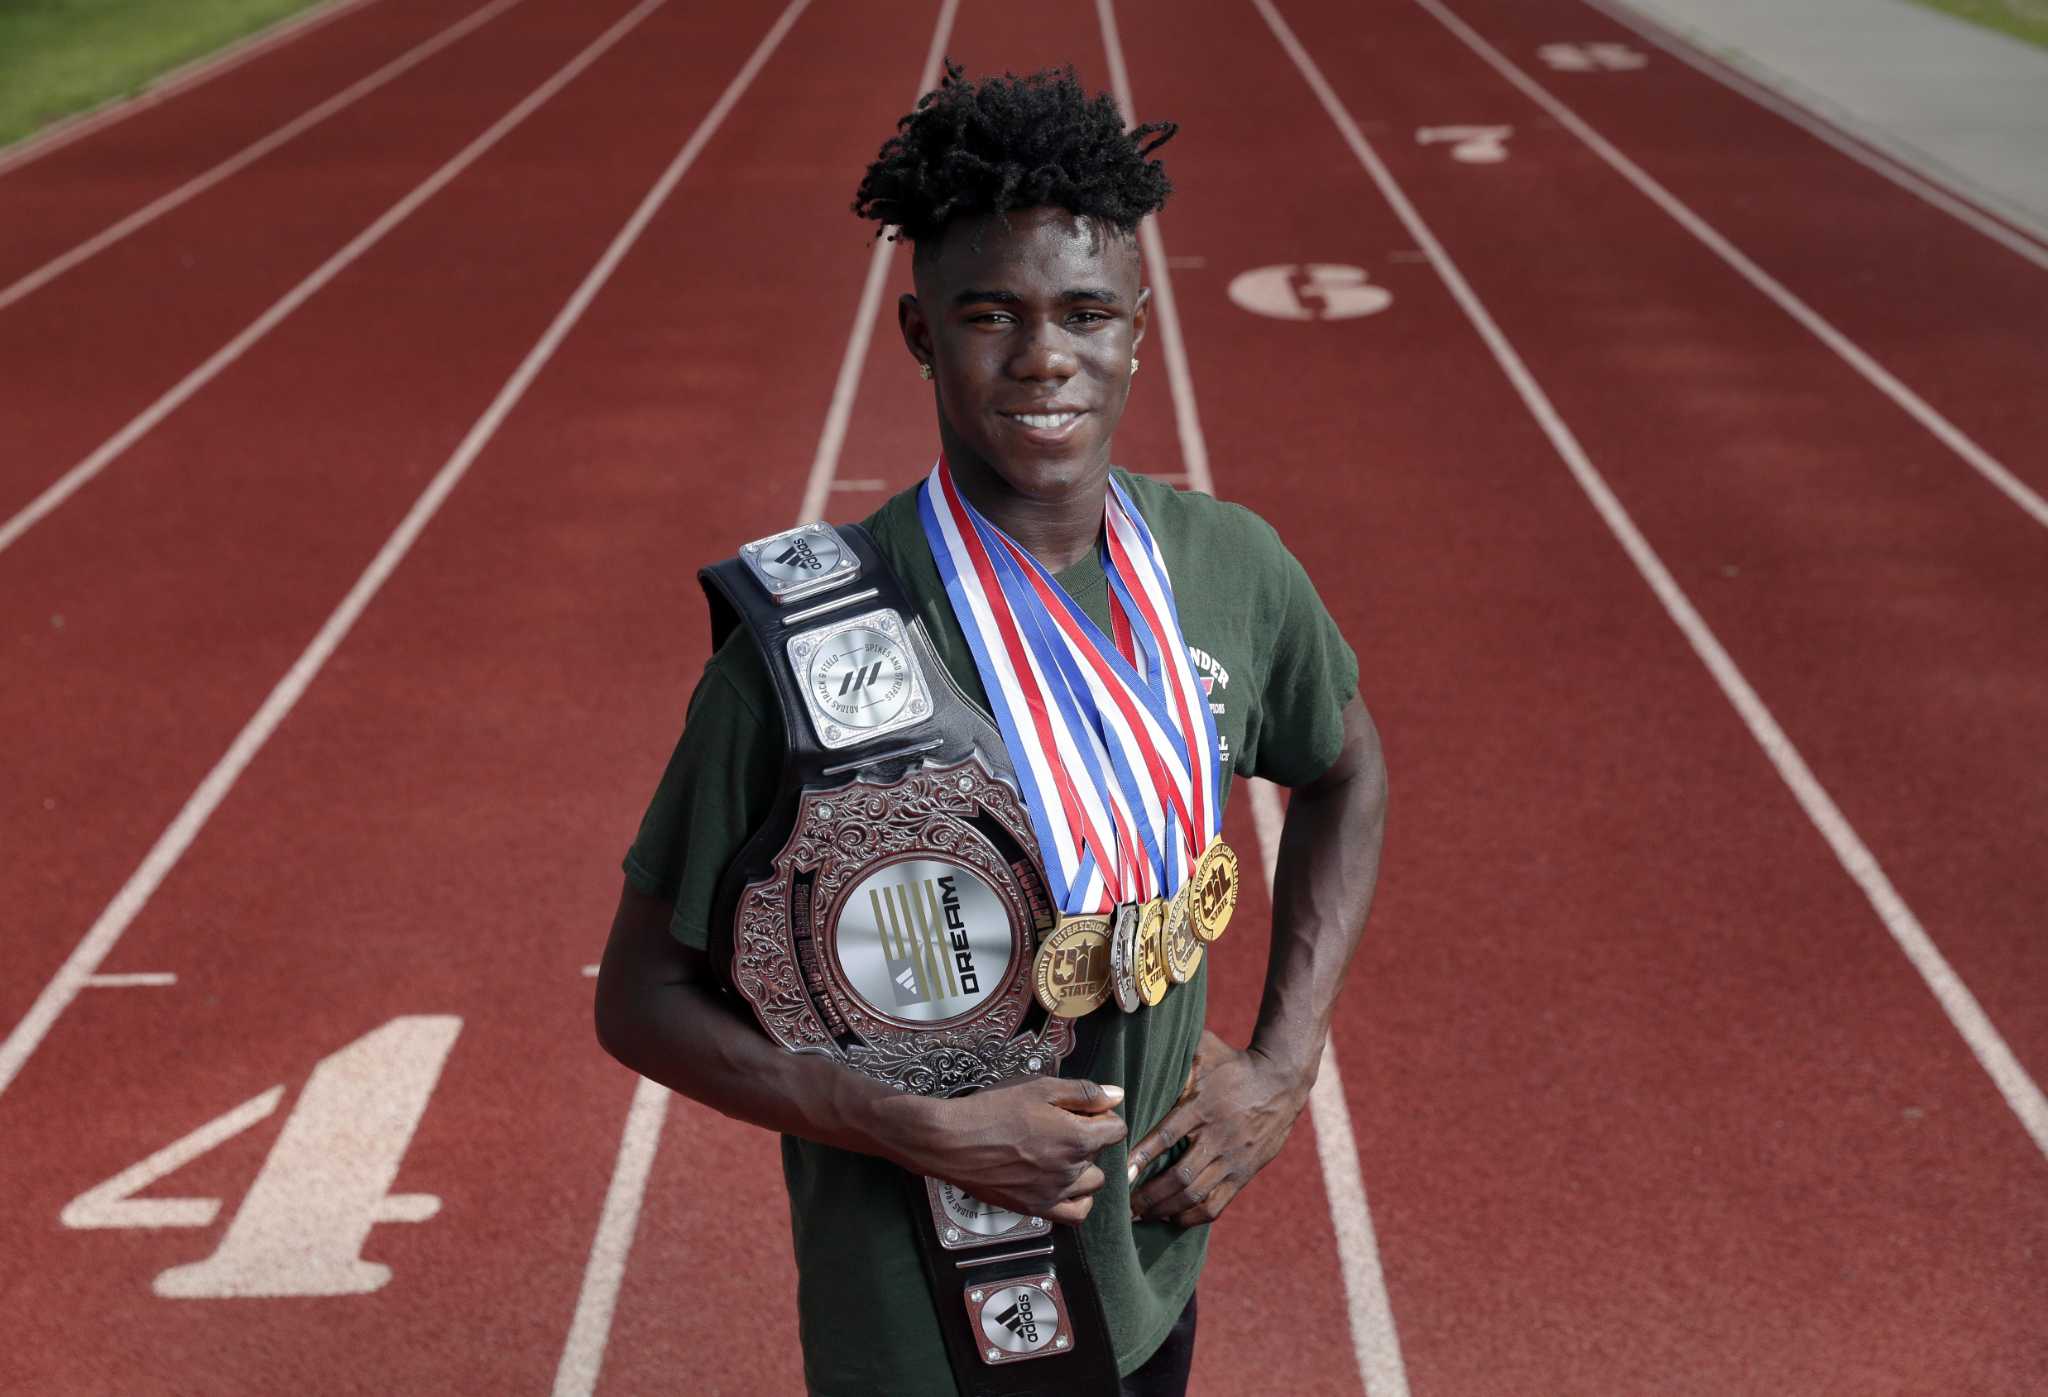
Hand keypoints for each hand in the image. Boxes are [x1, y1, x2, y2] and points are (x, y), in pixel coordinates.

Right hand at [897, 1077, 1127, 1225]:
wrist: (951, 1141)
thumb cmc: (992, 1110)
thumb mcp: (1039, 1087)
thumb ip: (1083, 1093)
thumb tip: (1116, 1096)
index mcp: (1077, 1138)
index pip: (1116, 1129)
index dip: (1103, 1115)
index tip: (1083, 1109)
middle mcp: (1070, 1170)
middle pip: (1102, 1154)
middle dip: (1089, 1138)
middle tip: (1060, 1125)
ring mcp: (1054, 1192)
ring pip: (1092, 1183)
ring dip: (1084, 1167)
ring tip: (1059, 1152)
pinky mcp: (1036, 1208)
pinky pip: (1076, 1213)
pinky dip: (1078, 1200)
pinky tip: (1064, 1184)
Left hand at [1127, 1030, 1309, 1227]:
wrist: (1281, 1081)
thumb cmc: (1233, 1064)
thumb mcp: (1205, 1052)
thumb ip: (1175, 1055)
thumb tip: (1141, 1041)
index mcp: (1204, 1106)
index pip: (1169, 1135)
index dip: (1143, 1156)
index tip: (1122, 1172)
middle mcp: (1218, 1137)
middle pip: (1181, 1176)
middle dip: (1150, 1196)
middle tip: (1125, 1206)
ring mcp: (1233, 1159)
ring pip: (1197, 1195)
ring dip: (1166, 1210)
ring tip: (1142, 1216)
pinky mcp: (1244, 1173)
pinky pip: (1217, 1204)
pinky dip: (1192, 1216)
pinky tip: (1173, 1218)